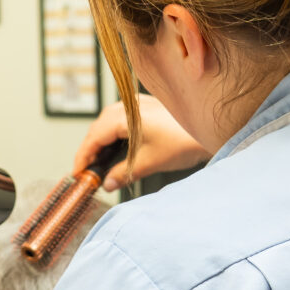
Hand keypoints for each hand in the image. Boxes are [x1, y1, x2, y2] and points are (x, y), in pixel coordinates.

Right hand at [74, 93, 203, 190]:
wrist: (211, 130)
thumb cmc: (183, 141)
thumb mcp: (147, 163)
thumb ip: (122, 174)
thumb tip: (107, 184)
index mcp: (123, 116)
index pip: (93, 137)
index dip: (82, 158)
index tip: (78, 174)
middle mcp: (126, 106)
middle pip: (97, 129)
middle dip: (90, 151)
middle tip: (88, 172)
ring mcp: (136, 104)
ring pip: (108, 123)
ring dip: (102, 142)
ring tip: (101, 163)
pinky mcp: (146, 107)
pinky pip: (121, 119)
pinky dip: (114, 135)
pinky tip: (118, 149)